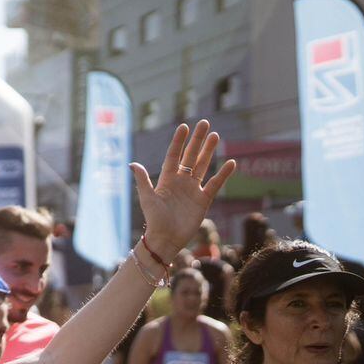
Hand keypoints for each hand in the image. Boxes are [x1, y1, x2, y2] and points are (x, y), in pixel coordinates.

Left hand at [131, 120, 237, 261]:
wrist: (166, 240)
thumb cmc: (154, 220)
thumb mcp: (147, 198)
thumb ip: (143, 180)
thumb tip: (132, 163)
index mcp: (166, 179)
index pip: (174, 156)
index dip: (179, 142)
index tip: (184, 126)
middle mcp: (180, 182)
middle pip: (190, 156)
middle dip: (197, 140)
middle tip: (205, 123)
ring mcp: (192, 190)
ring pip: (202, 166)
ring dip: (209, 151)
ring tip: (215, 136)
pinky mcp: (203, 200)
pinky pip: (215, 184)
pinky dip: (222, 174)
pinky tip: (231, 163)